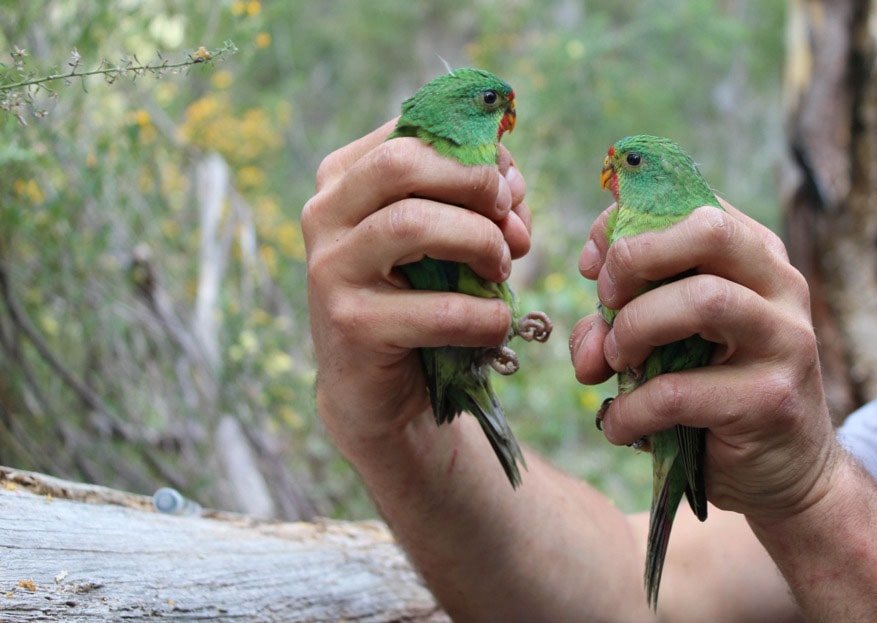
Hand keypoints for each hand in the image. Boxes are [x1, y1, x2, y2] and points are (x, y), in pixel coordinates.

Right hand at [302, 119, 530, 454]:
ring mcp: (330, 269)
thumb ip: (477, 200)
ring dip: (479, 242)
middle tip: (508, 221)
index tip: (509, 188)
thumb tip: (512, 187)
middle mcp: (324, 213)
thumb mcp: (445, 236)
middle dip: (473, 183)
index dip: (475, 151)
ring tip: (502, 268)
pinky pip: (436, 309)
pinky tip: (496, 324)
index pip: (411, 131)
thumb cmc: (418, 299)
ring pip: (410, 224)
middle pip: (401, 163)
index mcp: (345, 176)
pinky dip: (484, 315)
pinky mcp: (350, 325)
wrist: (376, 390)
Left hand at [569, 200, 838, 520]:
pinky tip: (620, 427)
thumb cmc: (719, 397)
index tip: (593, 266)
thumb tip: (585, 343)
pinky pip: (682, 391)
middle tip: (607, 301)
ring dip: (635, 328)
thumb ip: (624, 323)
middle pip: (708, 232)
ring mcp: (785, 341)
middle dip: (637, 258)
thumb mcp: (670, 345)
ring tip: (612, 363)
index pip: (691, 205)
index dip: (627, 223)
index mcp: (755, 257)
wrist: (788, 473)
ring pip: (704, 300)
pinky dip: (632, 409)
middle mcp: (780, 287)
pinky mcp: (772, 401)